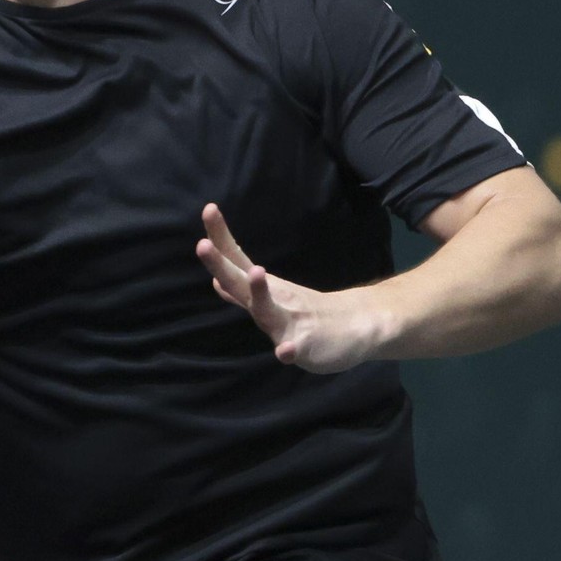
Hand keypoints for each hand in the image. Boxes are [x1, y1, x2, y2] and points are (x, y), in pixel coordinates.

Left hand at [195, 203, 385, 371]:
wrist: (358, 327)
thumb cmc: (309, 315)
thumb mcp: (272, 303)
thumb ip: (243, 294)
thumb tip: (215, 282)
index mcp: (265, 289)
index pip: (237, 260)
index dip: (220, 239)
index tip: (208, 208)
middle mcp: (275, 300)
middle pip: (241, 282)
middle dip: (221, 265)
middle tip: (201, 245)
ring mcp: (291, 322)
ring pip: (270, 309)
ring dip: (261, 292)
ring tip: (256, 273)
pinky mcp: (309, 346)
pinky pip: (297, 350)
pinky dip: (289, 351)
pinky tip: (285, 352)